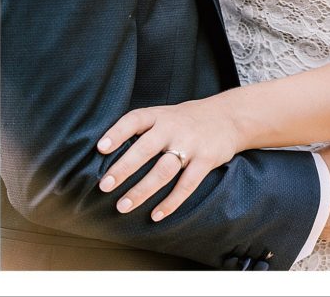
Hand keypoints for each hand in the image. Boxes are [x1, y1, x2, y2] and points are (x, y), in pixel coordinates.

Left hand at [96, 96, 240, 220]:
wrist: (229, 117)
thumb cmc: (187, 120)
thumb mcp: (166, 115)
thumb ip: (144, 130)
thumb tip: (107, 152)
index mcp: (160, 115)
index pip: (135, 120)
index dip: (117, 133)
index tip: (101, 148)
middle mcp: (173, 128)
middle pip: (145, 148)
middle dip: (123, 168)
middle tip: (104, 186)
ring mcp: (190, 144)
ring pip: (163, 170)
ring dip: (142, 190)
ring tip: (123, 206)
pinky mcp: (206, 159)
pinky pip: (187, 184)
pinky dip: (171, 201)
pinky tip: (156, 214)